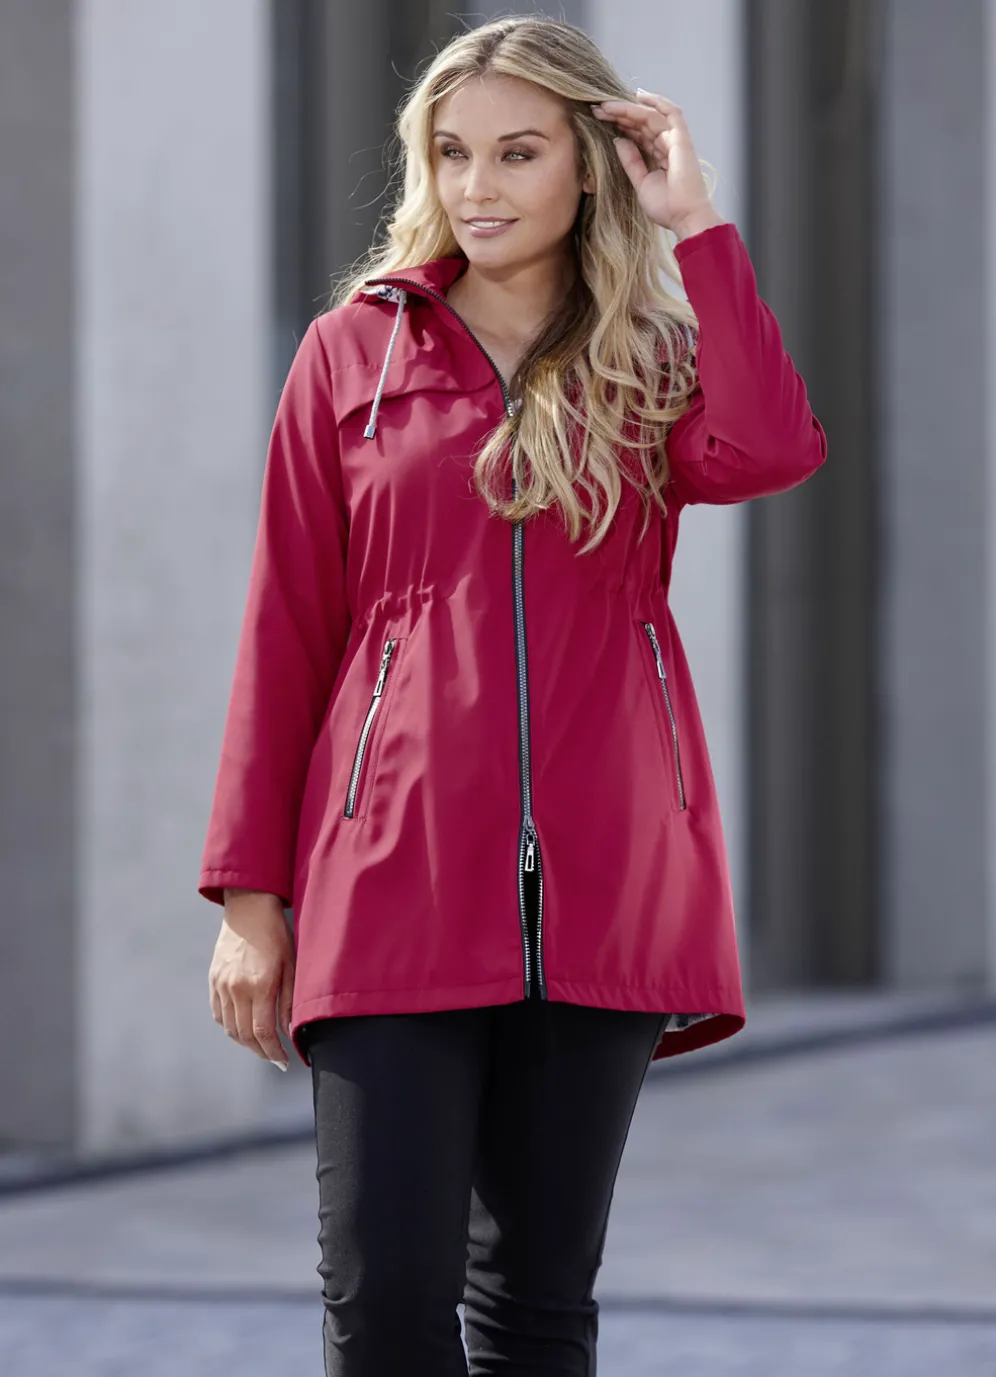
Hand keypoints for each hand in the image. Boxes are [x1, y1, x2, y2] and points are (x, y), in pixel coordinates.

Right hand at [208, 893, 294, 1068]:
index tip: (284, 1061)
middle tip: (275, 1058)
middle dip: (261, 1052)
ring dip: (246, 1043)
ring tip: (262, 1046)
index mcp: (259, 985)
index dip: (273, 1052)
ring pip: (230, 1028)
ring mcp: (222, 985)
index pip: (263, 1033)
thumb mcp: (291, 964)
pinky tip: (244, 1027)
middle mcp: (236, 988)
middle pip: (244, 1035)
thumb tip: (289, 1031)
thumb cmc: (276, 933)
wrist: (248, 908)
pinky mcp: (214, 980)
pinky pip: (219, 1014)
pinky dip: (231, 1027)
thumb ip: (289, 1000)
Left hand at [592, 89, 723, 237]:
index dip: (619, 124)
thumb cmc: (667, 207)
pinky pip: (670, 113)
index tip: (598, 120)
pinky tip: (638, 96)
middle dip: (618, 114)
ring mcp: (675, 140)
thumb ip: (631, 161)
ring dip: (628, 109)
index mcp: (658, 156)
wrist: (684, 217)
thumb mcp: (640, 182)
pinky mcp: (681, 139)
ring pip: (649, 116)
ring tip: (606, 106)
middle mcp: (666, 144)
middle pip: (641, 122)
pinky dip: (656, 102)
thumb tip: (618, 140)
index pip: (637, 133)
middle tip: (597, 109)